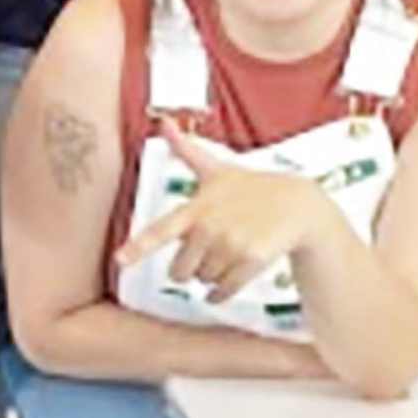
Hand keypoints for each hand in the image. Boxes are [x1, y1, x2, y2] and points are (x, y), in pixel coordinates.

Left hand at [113, 128, 339, 305]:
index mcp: (196, 209)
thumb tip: (164, 122)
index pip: (161, 230)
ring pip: (203, 281)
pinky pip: (222, 292)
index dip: (138, 246)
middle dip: (190, 268)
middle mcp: (210, 228)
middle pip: (180, 271)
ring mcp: (231, 245)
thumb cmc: (251, 188)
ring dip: (210, 276)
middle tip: (207, 251)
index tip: (120, 261)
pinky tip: (222, 287)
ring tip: (227, 253)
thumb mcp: (216, 170)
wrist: (296, 205)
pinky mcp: (251, 261)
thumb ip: (186, 151)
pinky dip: (219, 295)